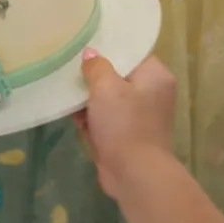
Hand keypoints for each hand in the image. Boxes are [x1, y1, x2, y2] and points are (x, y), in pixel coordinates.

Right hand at [76, 51, 176, 199]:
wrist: (134, 175)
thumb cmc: (124, 123)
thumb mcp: (105, 86)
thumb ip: (96, 66)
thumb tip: (91, 54)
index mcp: (155, 76)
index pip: (131, 53)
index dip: (108, 49)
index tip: (85, 47)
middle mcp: (151, 94)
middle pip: (117, 76)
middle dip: (94, 78)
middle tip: (71, 71)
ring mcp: (140, 117)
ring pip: (109, 99)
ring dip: (89, 101)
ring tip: (68, 95)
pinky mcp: (127, 136)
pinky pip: (107, 119)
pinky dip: (92, 120)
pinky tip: (74, 117)